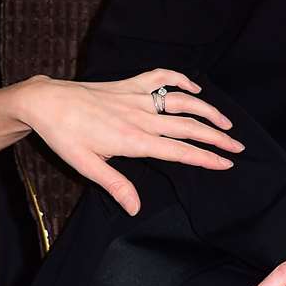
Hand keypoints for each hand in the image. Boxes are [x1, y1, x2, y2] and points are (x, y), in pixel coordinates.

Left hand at [18, 69, 243, 215]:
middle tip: (238, 146)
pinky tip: (194, 88)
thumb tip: (136, 209)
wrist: (47, 103)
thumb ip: (116, 185)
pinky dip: (181, 79)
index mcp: (134, 140)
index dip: (206, 157)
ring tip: (225, 122)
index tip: (227, 162)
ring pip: (182, 101)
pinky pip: (161, 76)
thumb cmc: (65, 136)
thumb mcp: (87, 166)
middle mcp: (141, 117)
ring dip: (207, 110)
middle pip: (188, 126)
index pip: (179, 151)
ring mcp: (137, 98)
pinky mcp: (129, 84)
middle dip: (217, 137)